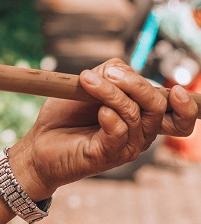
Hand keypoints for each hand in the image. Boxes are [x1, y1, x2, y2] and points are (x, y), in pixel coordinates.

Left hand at [9, 58, 198, 199]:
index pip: (178, 116)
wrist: (37, 143)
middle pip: (157, 106)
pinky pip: (119, 132)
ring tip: (86, 81)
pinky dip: (109, 116)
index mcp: (140, 116)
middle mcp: (139, 133)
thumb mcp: (85, 86)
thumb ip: (106, 74)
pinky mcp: (108, 156)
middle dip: (136, 84)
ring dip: (111, 93)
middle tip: (109, 72)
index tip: (179, 90)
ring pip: (134, 114)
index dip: (187, 106)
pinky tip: (97, 111)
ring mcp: (125, 146)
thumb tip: (119, 67)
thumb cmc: (64, 116)